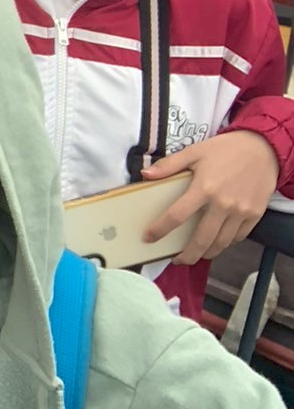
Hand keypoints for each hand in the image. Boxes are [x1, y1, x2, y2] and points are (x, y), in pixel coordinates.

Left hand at [142, 130, 280, 262]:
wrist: (262, 148)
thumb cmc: (224, 150)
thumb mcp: (194, 151)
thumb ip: (169, 165)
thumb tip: (145, 175)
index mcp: (203, 188)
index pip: (177, 215)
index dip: (160, 229)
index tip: (149, 238)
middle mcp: (223, 204)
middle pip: (202, 239)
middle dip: (187, 255)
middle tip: (177, 260)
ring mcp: (241, 212)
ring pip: (222, 242)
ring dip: (207, 252)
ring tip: (196, 254)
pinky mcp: (255, 215)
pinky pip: (238, 237)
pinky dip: (226, 243)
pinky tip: (217, 242)